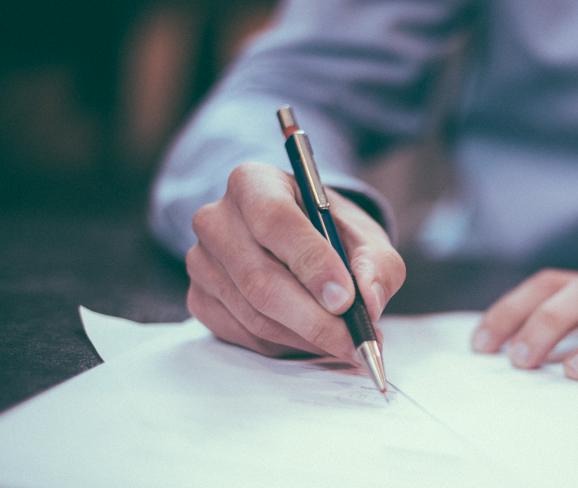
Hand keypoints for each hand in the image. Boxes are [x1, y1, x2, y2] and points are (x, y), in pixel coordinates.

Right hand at [185, 162, 404, 360]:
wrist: (299, 241)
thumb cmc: (331, 232)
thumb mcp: (365, 236)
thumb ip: (377, 263)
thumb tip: (369, 301)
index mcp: (254, 182)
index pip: (275, 220)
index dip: (311, 263)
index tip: (345, 299)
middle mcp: (216, 219)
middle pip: (260, 279)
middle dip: (315, 319)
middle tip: (355, 341)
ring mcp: (202, 262)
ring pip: (255, 315)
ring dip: (307, 337)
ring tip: (346, 343)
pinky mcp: (200, 299)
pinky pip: (245, 335)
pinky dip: (287, 346)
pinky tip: (314, 339)